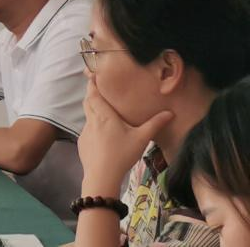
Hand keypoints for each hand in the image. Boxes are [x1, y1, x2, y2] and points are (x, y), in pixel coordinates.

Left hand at [78, 77, 172, 194]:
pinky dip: (92, 124)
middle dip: (91, 94)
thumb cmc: (121, 154)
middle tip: (99, 88)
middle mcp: (92, 120)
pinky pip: (87, 128)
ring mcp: (85, 131)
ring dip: (92, 109)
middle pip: (88, 102)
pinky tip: (102, 132)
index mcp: (104, 115)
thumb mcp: (141, 139)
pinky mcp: (83, 142)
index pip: (93, 94)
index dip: (92, 83)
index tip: (93, 75)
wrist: (101, 176)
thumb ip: (154, 125)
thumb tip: (170, 113)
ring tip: (102, 108)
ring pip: (87, 115)